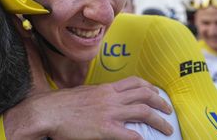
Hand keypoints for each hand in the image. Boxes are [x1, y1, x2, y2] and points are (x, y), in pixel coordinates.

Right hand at [4, 76, 173, 139]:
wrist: (48, 111)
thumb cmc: (63, 103)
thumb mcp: (84, 93)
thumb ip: (99, 95)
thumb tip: (107, 98)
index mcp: (105, 88)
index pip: (134, 82)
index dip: (149, 87)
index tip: (156, 93)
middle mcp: (111, 98)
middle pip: (144, 94)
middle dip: (161, 102)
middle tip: (168, 110)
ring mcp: (109, 113)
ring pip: (143, 111)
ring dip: (159, 120)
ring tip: (167, 128)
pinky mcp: (105, 129)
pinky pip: (129, 134)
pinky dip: (140, 137)